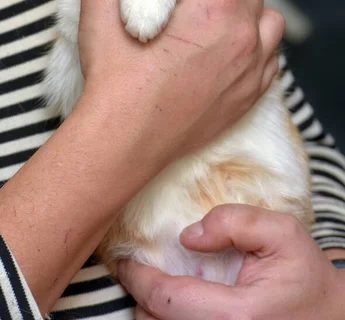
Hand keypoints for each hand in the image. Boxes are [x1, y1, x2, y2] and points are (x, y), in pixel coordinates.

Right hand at [79, 0, 283, 167]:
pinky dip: (256, 44)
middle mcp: (244, 31)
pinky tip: (228, 49)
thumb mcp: (99, 3)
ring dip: (248, 8)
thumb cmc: (114, 72)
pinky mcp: (252, 94)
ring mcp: (253, 66)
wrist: (125, 140)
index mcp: (215, 3)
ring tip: (218, 15)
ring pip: (268, 17)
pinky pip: (271, 55)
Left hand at [118, 205, 344, 319]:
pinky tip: (174, 304)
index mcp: (237, 315)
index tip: (126, 261)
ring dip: (152, 313)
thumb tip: (188, 236)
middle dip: (141, 297)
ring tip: (154, 287)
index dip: (139, 278)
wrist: (329, 314)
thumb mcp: (281, 232)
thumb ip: (235, 223)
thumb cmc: (304, 273)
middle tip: (138, 270)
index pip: (167, 300)